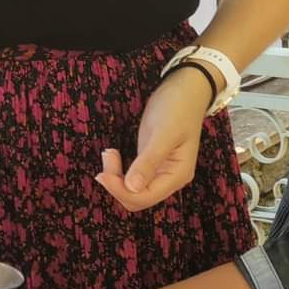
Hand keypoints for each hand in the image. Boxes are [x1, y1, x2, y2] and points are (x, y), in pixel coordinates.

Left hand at [97, 66, 211, 211]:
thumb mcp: (163, 133)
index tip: (103, 173)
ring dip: (116, 179)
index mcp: (177, 175)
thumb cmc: (178, 108)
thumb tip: (132, 187)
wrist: (185, 89)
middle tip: (107, 156)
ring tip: (109, 153)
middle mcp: (169, 179)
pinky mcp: (150, 163)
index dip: (121, 191)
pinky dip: (118, 172)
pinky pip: (131, 179)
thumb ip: (149, 161)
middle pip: (138, 199)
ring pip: (132, 191)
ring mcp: (160, 172)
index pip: (145, 197)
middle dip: (117, 185)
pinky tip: (112, 155)